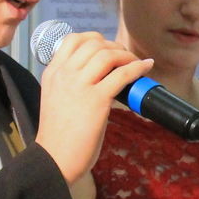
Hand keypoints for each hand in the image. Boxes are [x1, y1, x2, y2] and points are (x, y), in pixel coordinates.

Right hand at [35, 31, 153, 182]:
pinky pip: (122, 75)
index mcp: (53, 73)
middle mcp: (64, 74)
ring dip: (127, 55)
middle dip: (115, 47)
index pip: (73, 40)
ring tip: (136, 63)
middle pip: (94, 44)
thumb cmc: (58, 136)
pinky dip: (137, 68)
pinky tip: (145, 68)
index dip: (95, 39)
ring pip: (108, 54)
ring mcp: (80, 86)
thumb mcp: (56, 99)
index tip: (108, 48)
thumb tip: (98, 78)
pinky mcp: (96, 100)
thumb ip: (70, 85)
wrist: (54, 159)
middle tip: (126, 58)